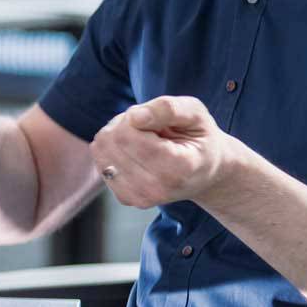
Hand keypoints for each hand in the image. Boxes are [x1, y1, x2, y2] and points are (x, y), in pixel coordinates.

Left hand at [90, 96, 239, 208]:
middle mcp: (157, 189)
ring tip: (143, 139)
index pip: (127, 135)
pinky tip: (136, 153)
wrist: (206, 173)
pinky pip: (100, 162)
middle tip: (149, 127)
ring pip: (101, 151)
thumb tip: (134, 117)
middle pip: (111, 141)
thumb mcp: (195, 113)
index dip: (134, 116)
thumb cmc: (200, 139)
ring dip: (116, 136)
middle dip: (124, 124)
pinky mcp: (126, 198)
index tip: (155, 119)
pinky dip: (113, 151)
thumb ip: (168, 108)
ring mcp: (139, 197)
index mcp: (178, 168)